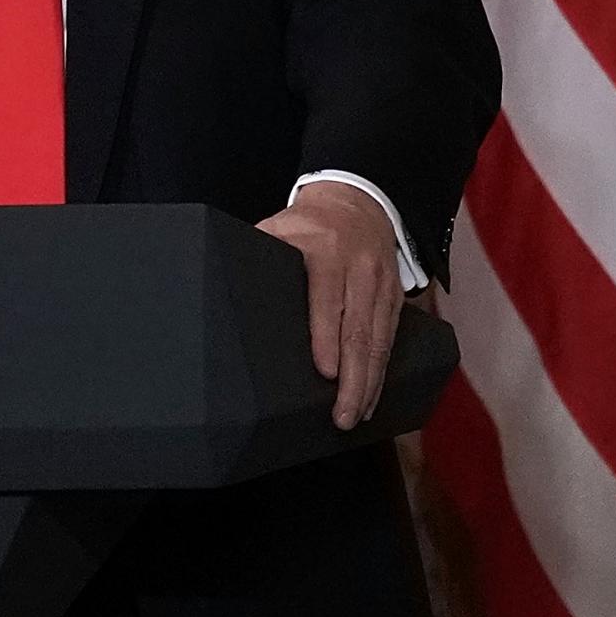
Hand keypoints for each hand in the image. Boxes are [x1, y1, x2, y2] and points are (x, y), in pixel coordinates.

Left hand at [256, 181, 400, 429]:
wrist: (356, 200)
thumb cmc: (306, 224)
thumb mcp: (277, 229)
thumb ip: (258, 257)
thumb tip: (220, 293)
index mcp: (325, 251)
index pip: (328, 300)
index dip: (326, 338)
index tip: (325, 373)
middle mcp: (359, 270)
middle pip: (360, 330)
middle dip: (353, 378)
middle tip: (341, 415)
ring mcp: (381, 284)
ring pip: (380, 340)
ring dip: (369, 383)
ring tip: (355, 416)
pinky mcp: (395, 297)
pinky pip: (391, 339)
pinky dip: (382, 372)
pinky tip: (371, 396)